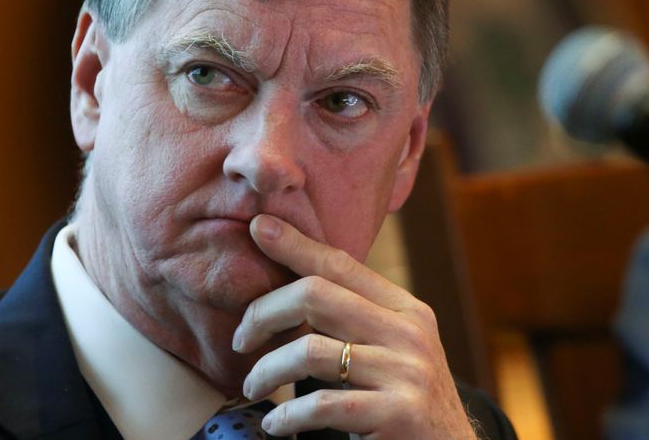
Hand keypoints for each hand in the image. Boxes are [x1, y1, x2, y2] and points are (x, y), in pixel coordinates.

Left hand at [231, 214, 477, 438]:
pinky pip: (322, 405)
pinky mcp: (397, 413)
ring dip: (266, 371)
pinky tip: (276, 424)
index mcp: (405, 308)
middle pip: (316, 296)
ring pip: (310, 352)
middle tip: (240, 339)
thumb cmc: (406, 398)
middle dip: (264, 312)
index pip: (341, 264)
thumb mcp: (395, 347)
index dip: (296, 245)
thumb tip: (295, 289)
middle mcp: (408, 332)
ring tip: (252, 387)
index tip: (259, 228)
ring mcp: (406, 372)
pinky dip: (288, 415)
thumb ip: (358, 318)